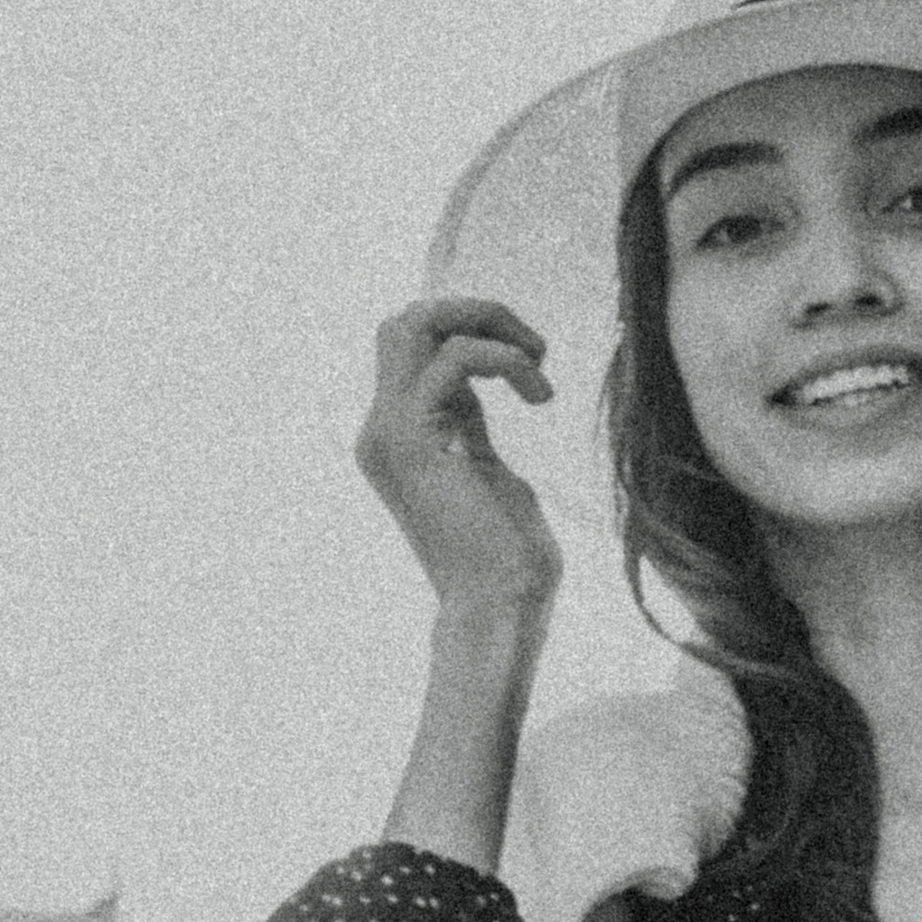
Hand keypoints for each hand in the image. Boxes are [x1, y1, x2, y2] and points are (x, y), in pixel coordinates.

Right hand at [356, 299, 562, 629]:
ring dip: (491, 325)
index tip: (531, 362)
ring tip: (539, 364)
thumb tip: (483, 373)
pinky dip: (505, 359)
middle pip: (403, 322)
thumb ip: (469, 422)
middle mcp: (382, 429)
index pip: (414, 345)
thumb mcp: (487, 469)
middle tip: (532, 347)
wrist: (499, 609)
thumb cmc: (508, 556)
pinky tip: (539, 393)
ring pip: (416, 324)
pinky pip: (453, 358)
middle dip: (473, 311)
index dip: (472, 331)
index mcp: (399, 435)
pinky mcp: (415, 442)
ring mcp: (391, 433)